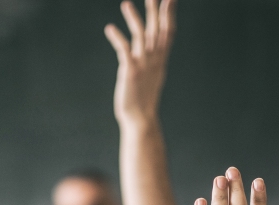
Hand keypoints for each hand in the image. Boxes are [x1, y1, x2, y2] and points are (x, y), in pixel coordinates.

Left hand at [105, 0, 176, 126]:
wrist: (141, 119)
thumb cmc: (143, 98)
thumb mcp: (152, 74)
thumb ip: (151, 57)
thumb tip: (148, 46)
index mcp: (160, 59)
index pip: (168, 32)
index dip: (169, 14)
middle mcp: (154, 59)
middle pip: (157, 30)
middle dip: (156, 10)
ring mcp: (143, 65)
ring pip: (141, 36)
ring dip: (134, 19)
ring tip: (125, 4)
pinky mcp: (131, 71)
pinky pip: (124, 50)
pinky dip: (117, 38)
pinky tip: (109, 28)